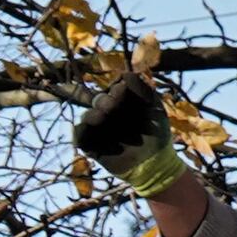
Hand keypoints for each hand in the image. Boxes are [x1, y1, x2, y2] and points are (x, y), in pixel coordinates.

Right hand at [73, 74, 188, 199]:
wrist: (154, 163)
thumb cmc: (157, 133)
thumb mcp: (154, 106)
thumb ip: (141, 88)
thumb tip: (123, 74)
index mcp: (123, 102)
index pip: (113, 88)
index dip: (117, 89)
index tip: (125, 93)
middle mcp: (109, 114)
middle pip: (98, 99)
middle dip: (107, 102)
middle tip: (115, 107)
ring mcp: (100, 130)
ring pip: (87, 116)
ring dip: (95, 115)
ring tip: (104, 118)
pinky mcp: (92, 146)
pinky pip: (79, 136)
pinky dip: (84, 131)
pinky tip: (97, 131)